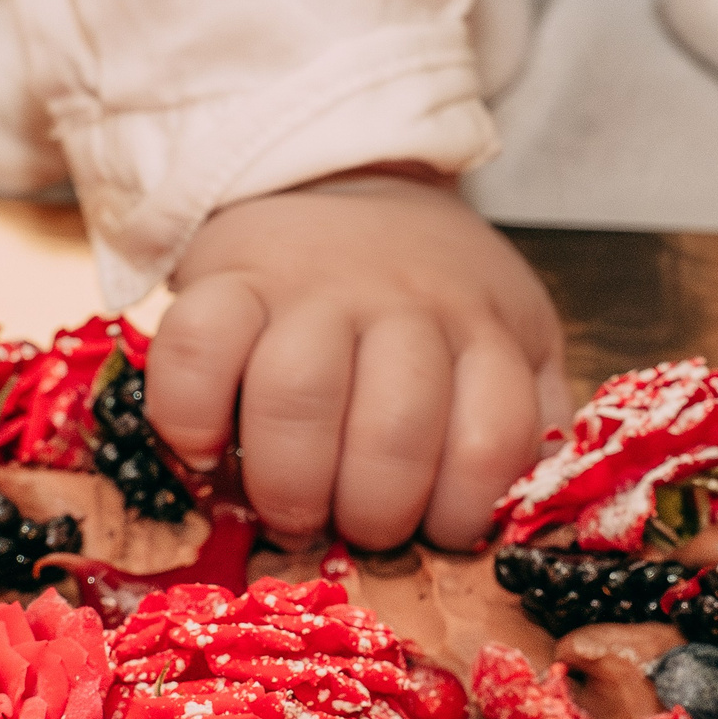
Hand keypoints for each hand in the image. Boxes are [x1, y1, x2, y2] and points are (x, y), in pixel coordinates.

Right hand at [147, 171, 566, 550]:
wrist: (350, 182)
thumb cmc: (434, 296)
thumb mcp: (513, 339)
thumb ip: (528, 419)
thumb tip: (519, 520)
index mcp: (485, 331)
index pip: (492, 440)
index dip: (461, 513)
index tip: (432, 535)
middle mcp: (404, 305)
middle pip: (395, 430)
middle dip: (373, 514)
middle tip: (355, 534)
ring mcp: (312, 287)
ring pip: (298, 395)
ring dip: (290, 483)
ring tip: (288, 514)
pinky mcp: (228, 277)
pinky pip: (196, 348)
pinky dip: (189, 418)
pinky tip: (205, 455)